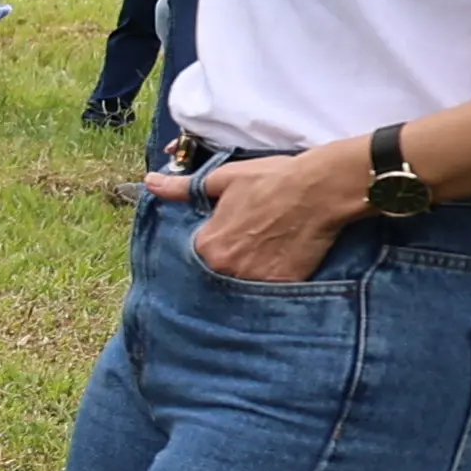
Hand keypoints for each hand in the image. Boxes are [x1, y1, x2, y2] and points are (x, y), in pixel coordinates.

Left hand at [170, 138, 362, 283]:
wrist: (321, 189)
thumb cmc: (271, 179)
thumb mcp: (223, 179)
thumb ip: (182, 188)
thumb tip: (149, 182)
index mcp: (207, 245)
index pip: (195, 256)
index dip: (209, 246)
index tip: (224, 236)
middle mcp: (226, 269)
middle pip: (217, 273)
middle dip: (227, 263)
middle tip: (247, 246)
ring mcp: (255, 280)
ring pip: (242, 284)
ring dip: (246, 275)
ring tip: (263, 255)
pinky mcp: (283, 286)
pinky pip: (270, 291)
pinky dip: (271, 283)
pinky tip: (279, 265)